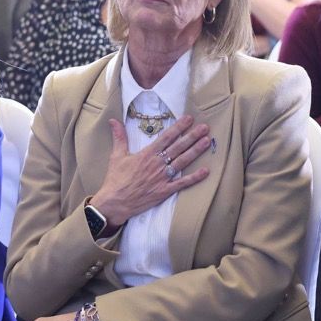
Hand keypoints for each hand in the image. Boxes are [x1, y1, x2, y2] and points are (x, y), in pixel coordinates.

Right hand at [88, 116, 210, 228]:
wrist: (116, 202)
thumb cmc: (116, 179)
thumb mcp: (117, 156)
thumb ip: (119, 137)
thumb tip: (114, 120)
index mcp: (147, 154)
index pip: (166, 137)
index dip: (179, 127)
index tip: (189, 118)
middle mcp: (157, 164)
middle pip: (178, 147)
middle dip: (192, 136)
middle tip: (205, 127)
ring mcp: (162, 178)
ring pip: (182, 162)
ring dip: (196, 151)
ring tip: (207, 141)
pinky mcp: (164, 191)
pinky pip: (182, 183)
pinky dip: (194, 178)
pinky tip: (205, 171)